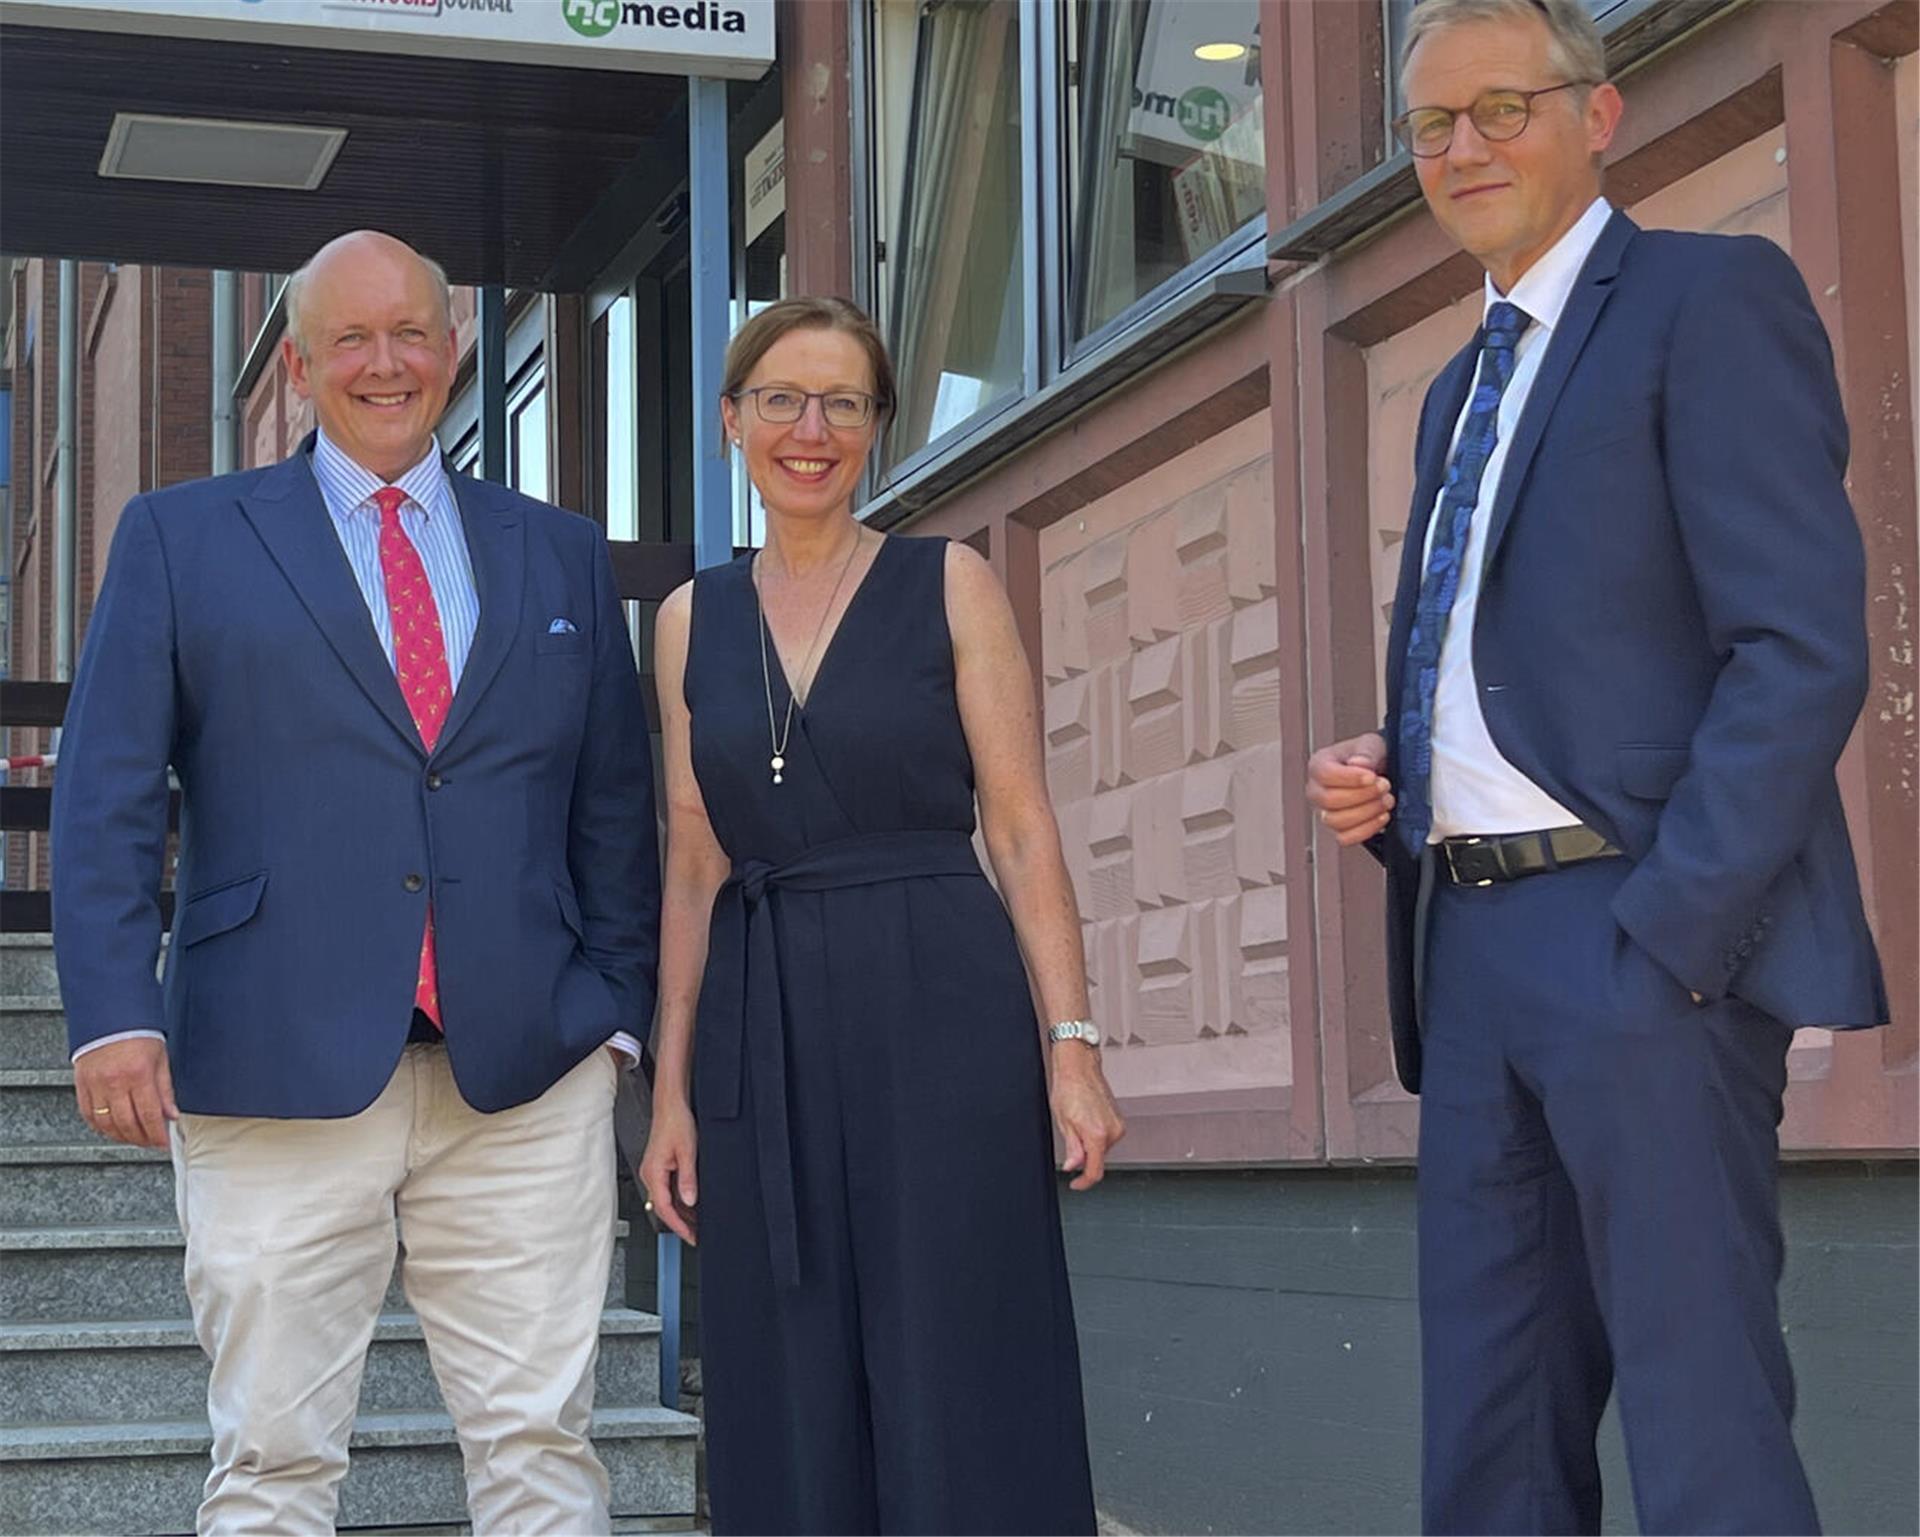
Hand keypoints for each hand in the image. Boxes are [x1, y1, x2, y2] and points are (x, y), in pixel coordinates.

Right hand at [73, 1037, 175, 1148]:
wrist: (110, 1016)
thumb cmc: (139, 1033)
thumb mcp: (161, 1059)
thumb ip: (165, 1090)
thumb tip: (171, 1114)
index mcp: (138, 1074)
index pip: (149, 1115)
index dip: (157, 1134)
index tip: (163, 1143)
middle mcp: (114, 1082)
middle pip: (127, 1124)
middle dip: (141, 1139)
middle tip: (151, 1143)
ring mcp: (95, 1084)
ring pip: (106, 1124)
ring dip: (121, 1137)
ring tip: (134, 1138)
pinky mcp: (81, 1084)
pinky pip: (88, 1114)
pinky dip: (100, 1127)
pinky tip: (111, 1129)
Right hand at [637, 1097, 698, 1243]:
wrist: (671, 1105)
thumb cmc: (676, 1122)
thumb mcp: (688, 1152)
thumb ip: (688, 1178)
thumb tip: (690, 1201)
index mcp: (653, 1173)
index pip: (665, 1209)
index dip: (678, 1226)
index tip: (690, 1236)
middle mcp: (650, 1174)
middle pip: (664, 1208)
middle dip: (680, 1223)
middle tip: (696, 1235)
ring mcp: (653, 1171)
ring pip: (666, 1200)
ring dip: (680, 1212)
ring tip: (697, 1224)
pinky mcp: (659, 1167)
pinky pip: (667, 1190)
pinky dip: (679, 1200)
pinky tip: (691, 1205)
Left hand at [1050, 1044, 1125, 1190]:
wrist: (1079, 1067)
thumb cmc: (1068, 1087)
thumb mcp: (1063, 1122)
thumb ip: (1072, 1149)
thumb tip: (1074, 1166)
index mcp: (1097, 1134)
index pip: (1094, 1171)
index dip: (1083, 1182)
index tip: (1075, 1184)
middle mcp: (1113, 1130)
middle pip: (1098, 1159)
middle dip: (1083, 1156)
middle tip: (1069, 1137)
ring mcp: (1118, 1124)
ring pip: (1102, 1148)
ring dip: (1089, 1144)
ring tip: (1076, 1122)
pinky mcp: (1119, 1119)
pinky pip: (1107, 1137)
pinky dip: (1095, 1135)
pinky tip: (1085, 1119)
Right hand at [1306, 732, 1392, 845]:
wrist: (1379, 772)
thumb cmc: (1369, 757)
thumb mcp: (1370, 744)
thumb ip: (1365, 752)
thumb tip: (1359, 763)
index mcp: (1319, 765)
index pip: (1325, 774)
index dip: (1350, 778)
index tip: (1372, 776)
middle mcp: (1316, 791)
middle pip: (1330, 800)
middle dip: (1363, 795)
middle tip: (1384, 786)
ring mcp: (1325, 812)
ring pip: (1337, 821)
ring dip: (1367, 812)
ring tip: (1386, 800)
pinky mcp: (1338, 830)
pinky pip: (1345, 838)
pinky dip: (1366, 830)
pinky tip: (1382, 816)